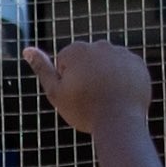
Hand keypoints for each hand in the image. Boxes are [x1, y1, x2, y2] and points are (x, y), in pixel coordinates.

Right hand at [18, 38, 153, 136]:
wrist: (120, 121)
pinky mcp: (138, 63)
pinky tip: (121, 95)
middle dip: (87, 75)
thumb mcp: (56, 93)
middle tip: (91, 98)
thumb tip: (27, 49)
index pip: (66, 62)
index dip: (68, 82)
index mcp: (76, 50)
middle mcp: (99, 45)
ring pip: (107, 64)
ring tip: (107, 98)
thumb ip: (42, 69)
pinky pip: (126, 69)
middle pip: (88, 61)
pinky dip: (123, 80)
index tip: (76, 95)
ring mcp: (121, 53)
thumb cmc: (84, 110)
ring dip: (106, 76)